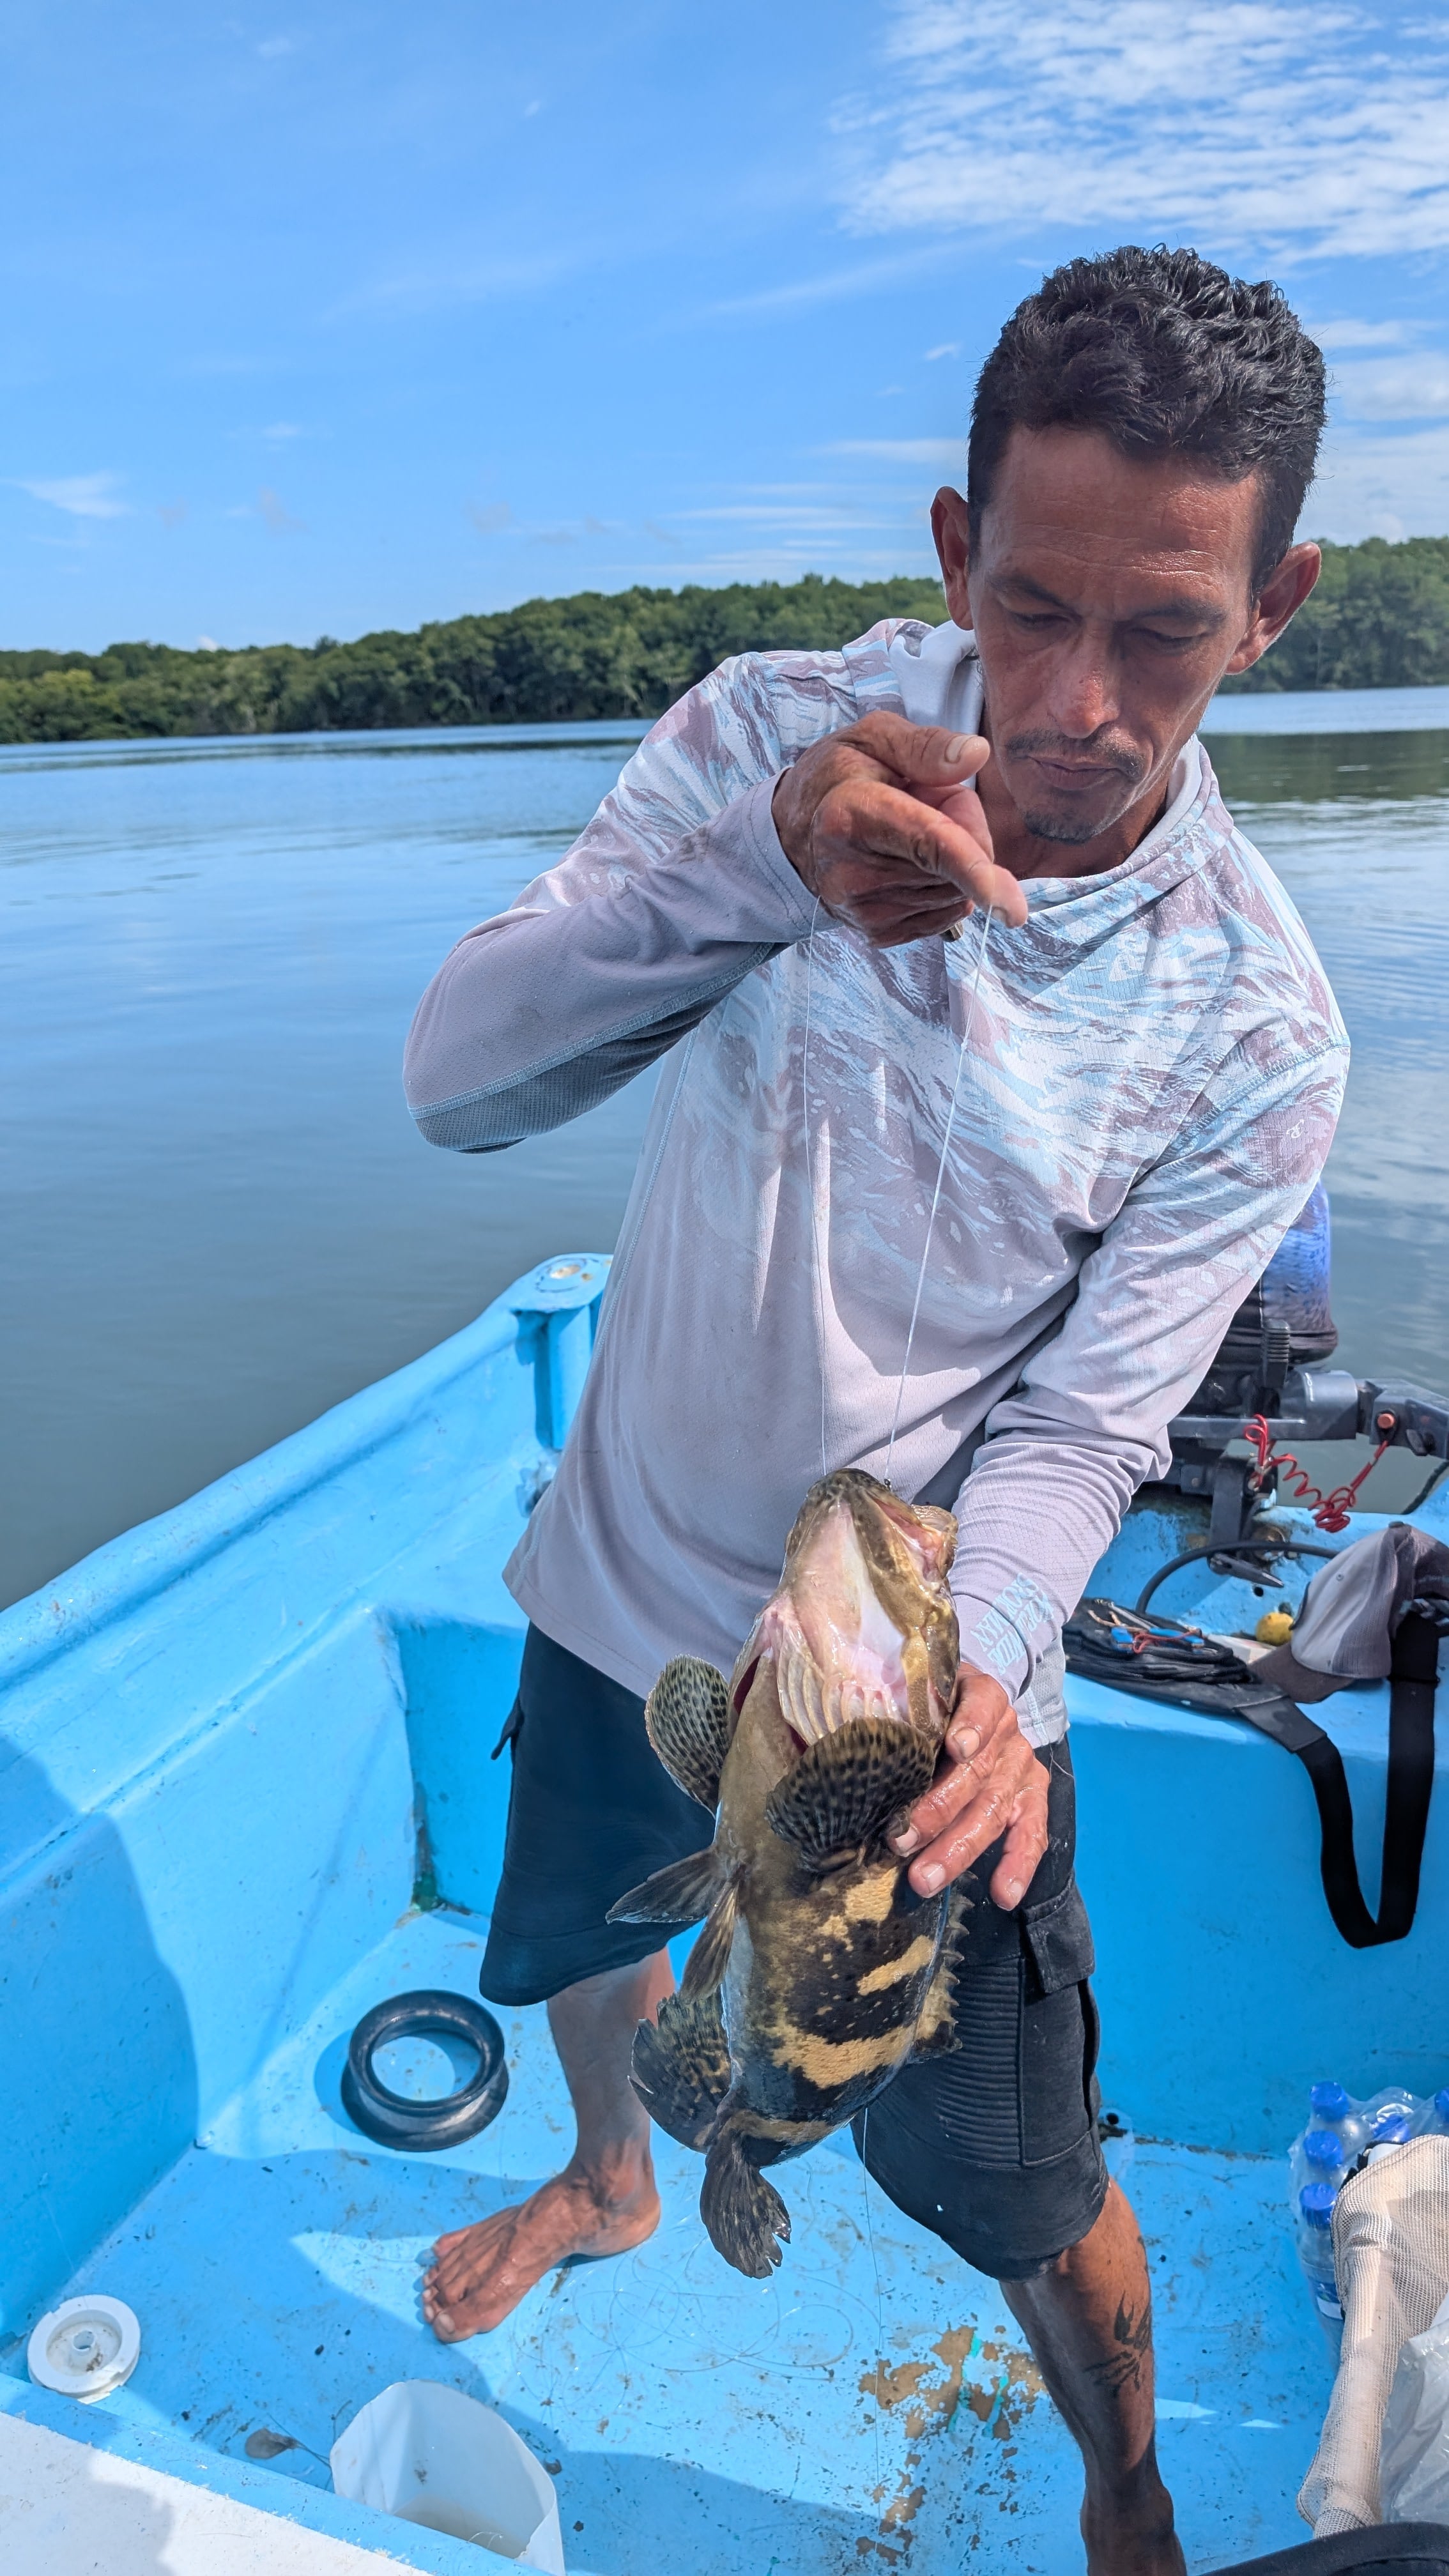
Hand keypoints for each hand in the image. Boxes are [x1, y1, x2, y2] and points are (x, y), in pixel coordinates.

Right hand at [771, 712, 1026, 947]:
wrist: (793, 832)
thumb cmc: (838, 776)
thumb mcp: (874, 737)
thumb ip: (927, 746)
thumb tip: (975, 754)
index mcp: (852, 815)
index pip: (928, 845)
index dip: (974, 870)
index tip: (1011, 904)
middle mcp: (853, 872)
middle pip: (954, 867)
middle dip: (964, 834)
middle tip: (923, 805)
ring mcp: (863, 910)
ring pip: (955, 893)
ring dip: (951, 864)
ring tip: (907, 835)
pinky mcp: (877, 933)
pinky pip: (945, 914)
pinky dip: (941, 889)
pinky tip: (907, 865)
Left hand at [891, 1665, 1048, 1907]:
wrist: (965, 1713)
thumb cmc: (919, 1707)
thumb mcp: (904, 1695)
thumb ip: (875, 1704)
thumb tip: (815, 1735)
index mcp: (977, 1693)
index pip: (983, 1701)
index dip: (973, 1723)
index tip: (954, 1747)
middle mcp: (1005, 1730)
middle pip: (979, 1770)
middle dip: (940, 1809)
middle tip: (902, 1841)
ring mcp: (1019, 1765)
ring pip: (994, 1809)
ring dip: (960, 1848)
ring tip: (925, 1878)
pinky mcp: (1029, 1797)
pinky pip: (1032, 1832)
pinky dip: (1019, 1864)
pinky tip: (1003, 1892)